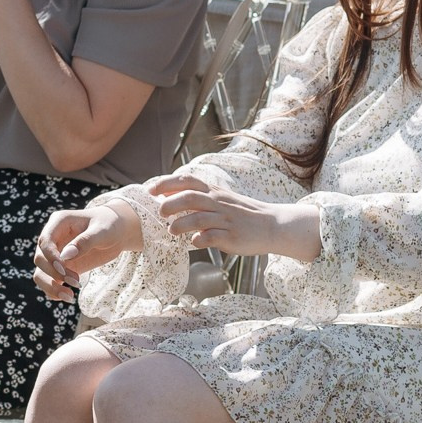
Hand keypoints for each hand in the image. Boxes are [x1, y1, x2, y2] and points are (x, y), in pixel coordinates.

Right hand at [32, 204, 141, 302]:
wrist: (117, 232)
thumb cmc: (109, 225)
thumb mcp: (102, 230)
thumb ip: (85, 241)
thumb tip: (66, 256)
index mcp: (59, 222)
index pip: (45, 241)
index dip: (51, 257)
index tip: (64, 269)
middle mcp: (53, 238)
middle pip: (40, 259)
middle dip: (54, 274)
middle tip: (77, 282)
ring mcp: (55, 254)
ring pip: (40, 273)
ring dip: (51, 286)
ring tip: (69, 296)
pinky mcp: (61, 268)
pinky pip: (49, 281)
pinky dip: (54, 291)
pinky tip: (67, 296)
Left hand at [148, 172, 314, 258]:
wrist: (271, 225)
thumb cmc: (240, 213)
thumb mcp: (219, 199)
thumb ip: (197, 197)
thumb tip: (166, 196)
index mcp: (213, 191)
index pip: (187, 181)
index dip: (166, 183)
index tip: (149, 189)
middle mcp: (218, 202)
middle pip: (190, 197)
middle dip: (170, 203)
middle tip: (159, 212)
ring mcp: (225, 219)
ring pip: (198, 217)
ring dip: (181, 224)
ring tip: (171, 231)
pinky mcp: (232, 236)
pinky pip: (212, 237)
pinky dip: (199, 239)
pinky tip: (193, 242)